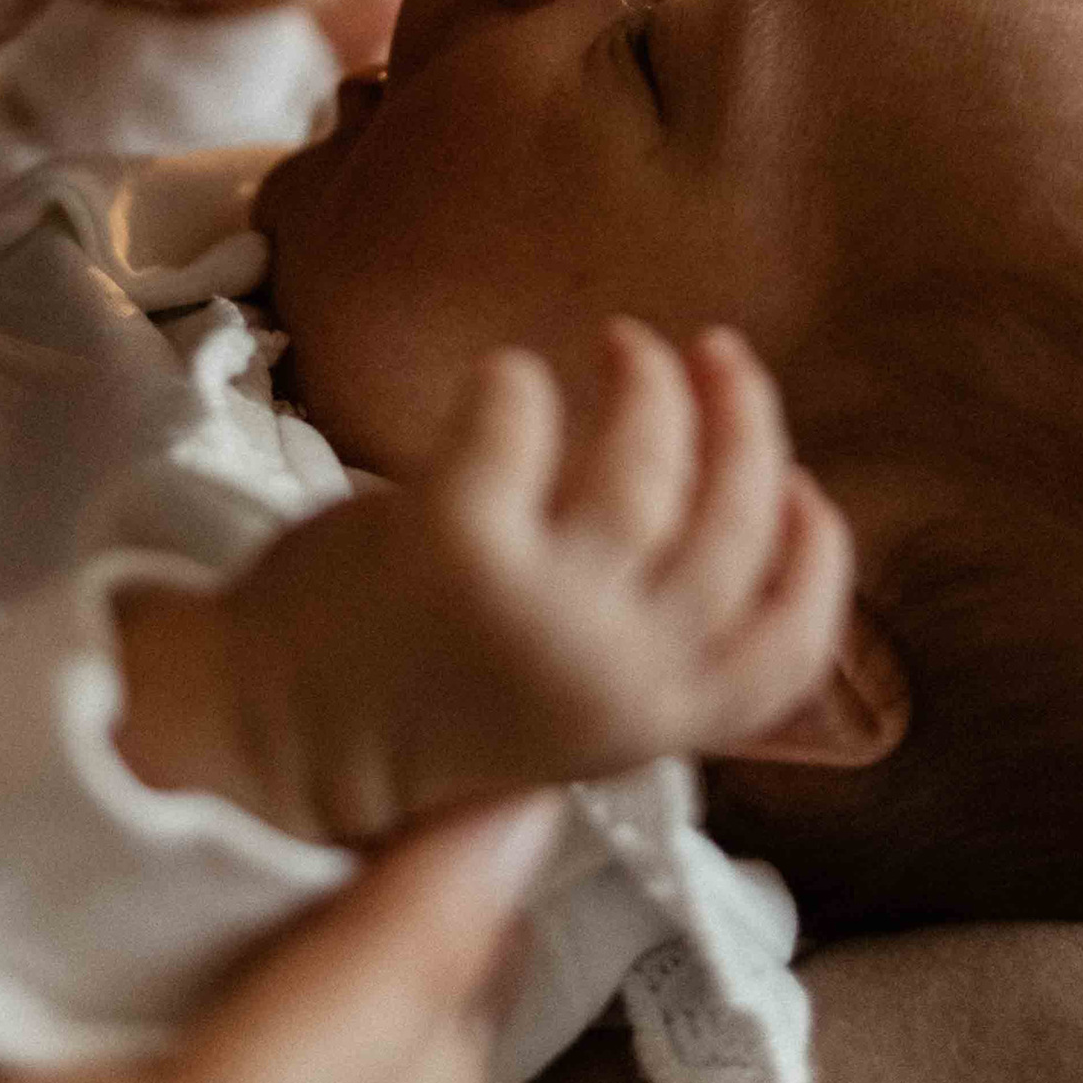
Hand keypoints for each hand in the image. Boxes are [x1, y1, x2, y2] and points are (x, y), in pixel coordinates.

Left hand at [129, 323, 852, 842]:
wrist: (267, 737)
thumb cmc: (415, 701)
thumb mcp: (561, 705)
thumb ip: (640, 643)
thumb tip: (714, 519)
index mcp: (648, 722)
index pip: (788, 651)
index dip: (815, 560)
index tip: (802, 484)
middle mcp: (612, 673)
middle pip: (734, 527)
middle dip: (744, 421)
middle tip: (714, 354)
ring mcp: (540, 608)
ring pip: (647, 462)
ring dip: (648, 382)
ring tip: (621, 345)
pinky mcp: (458, 541)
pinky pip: (521, 418)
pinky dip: (517, 383)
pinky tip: (503, 378)